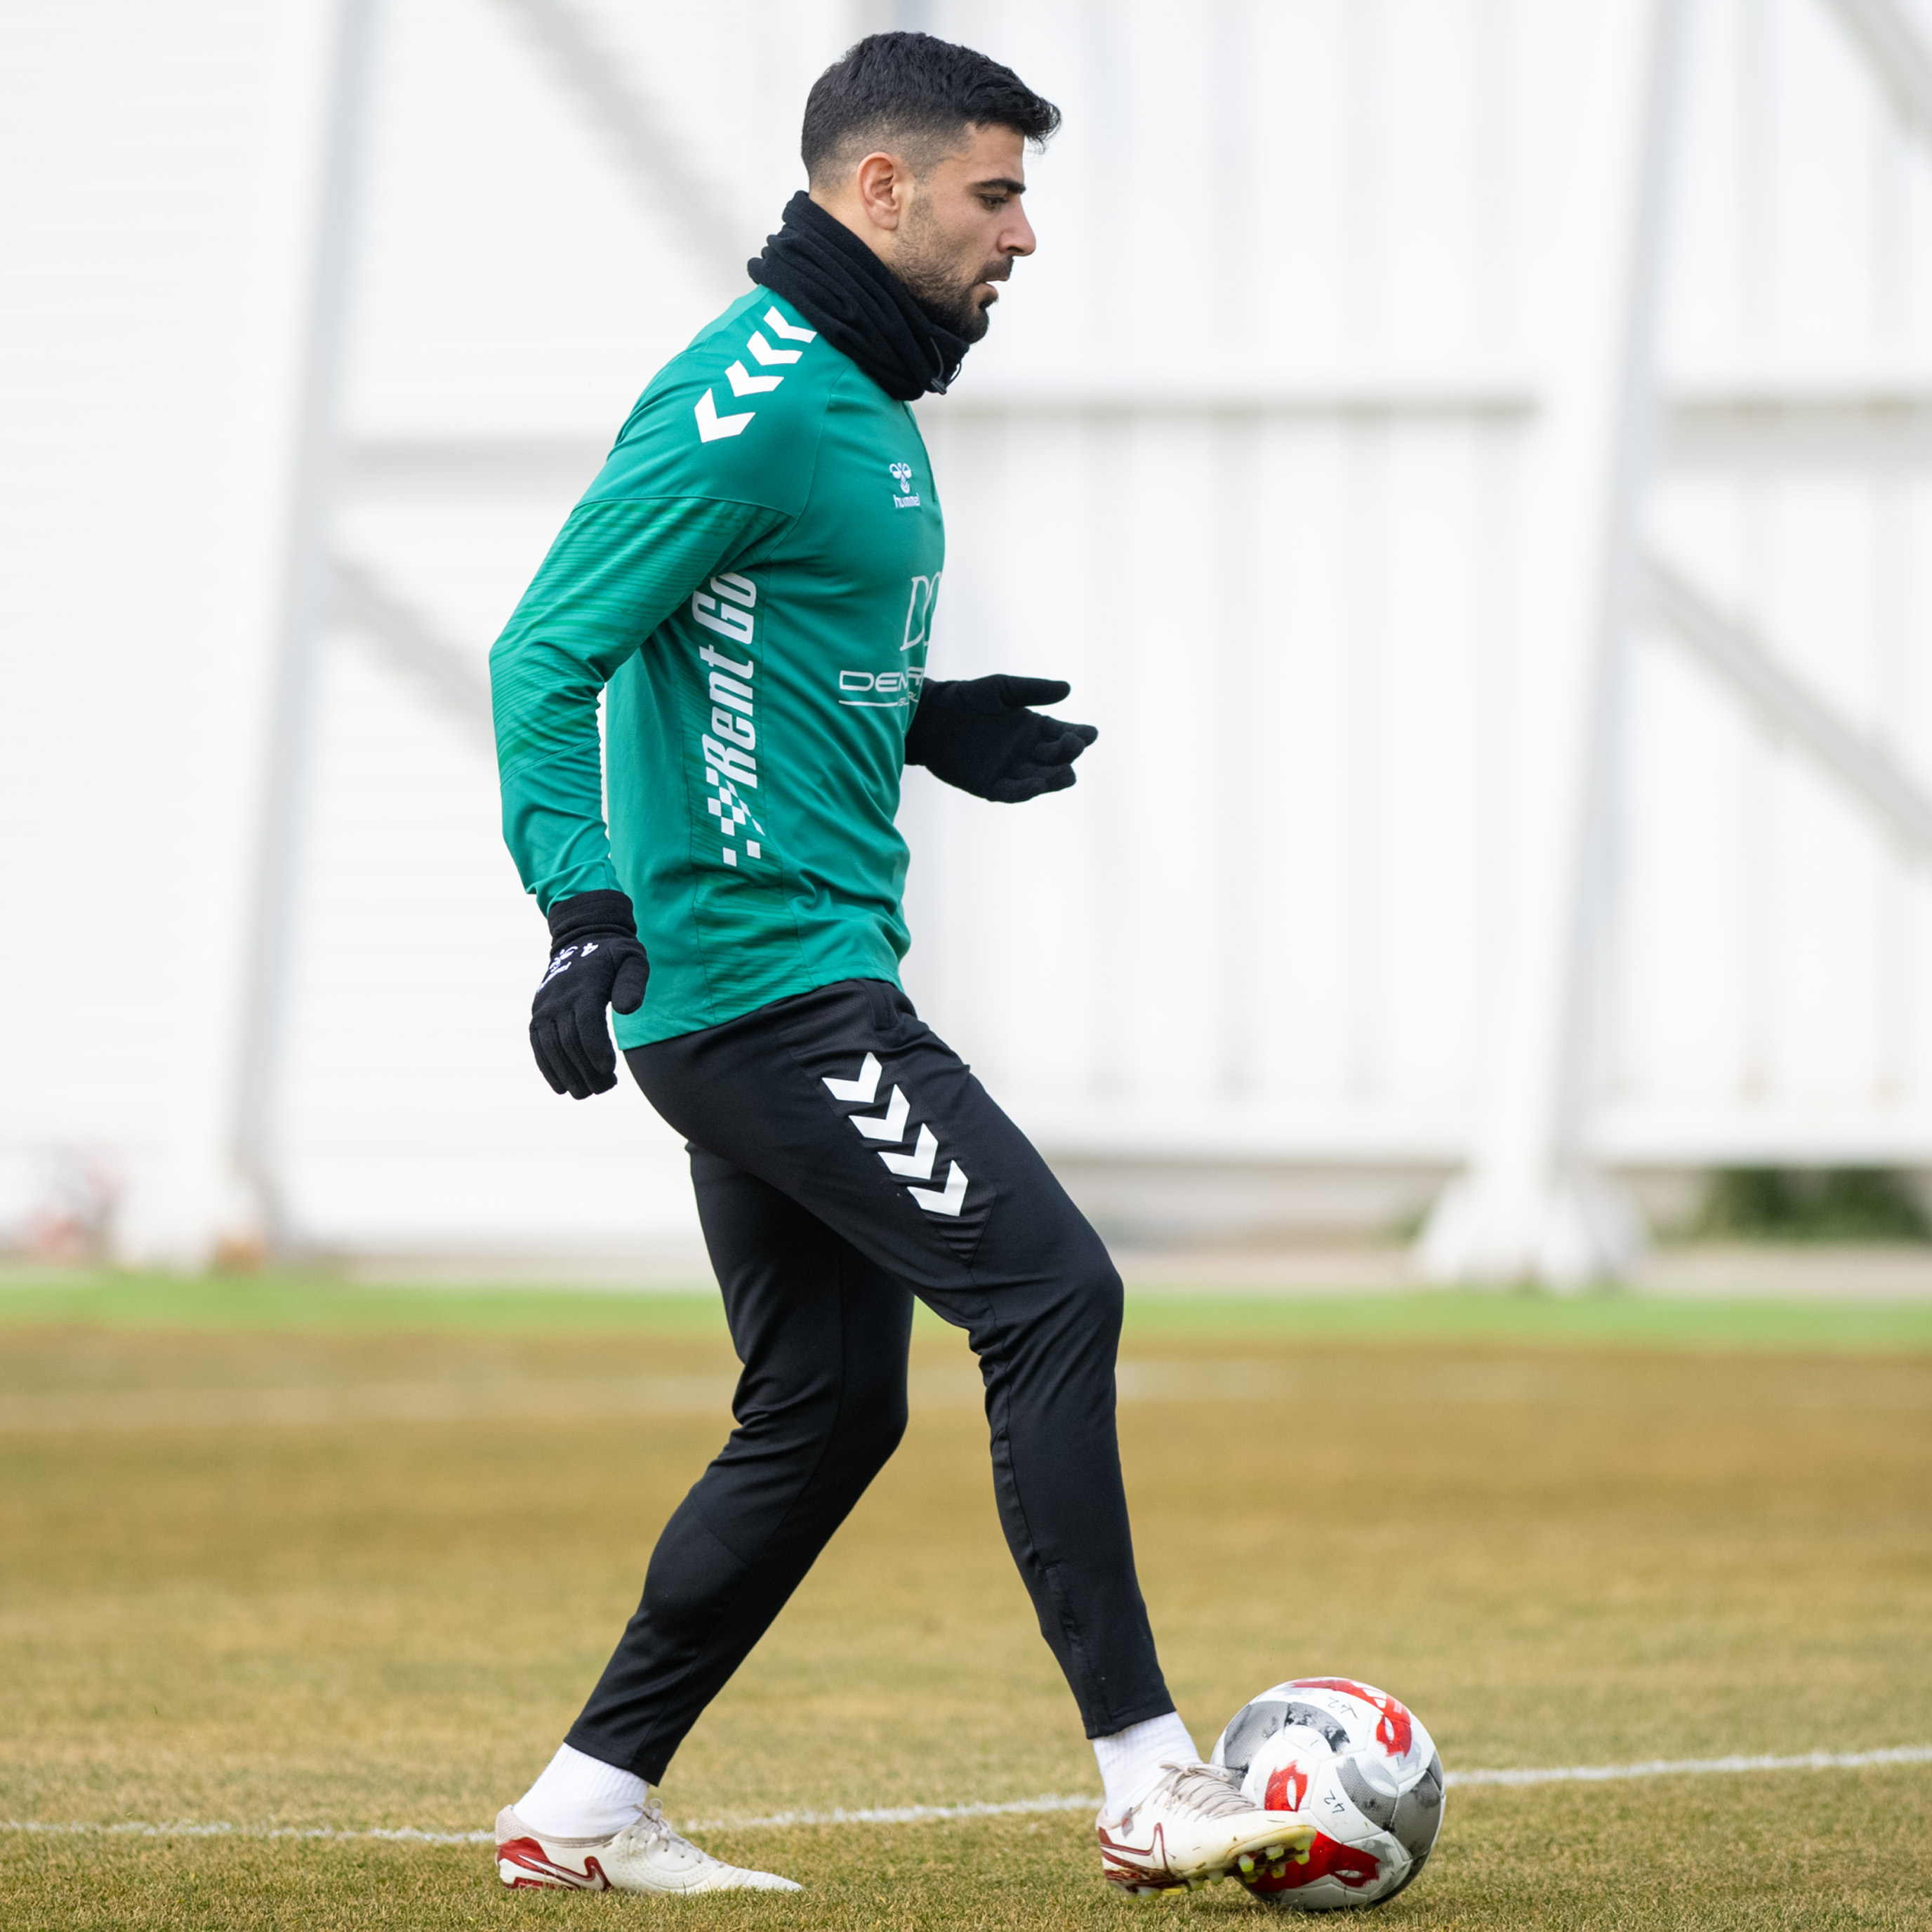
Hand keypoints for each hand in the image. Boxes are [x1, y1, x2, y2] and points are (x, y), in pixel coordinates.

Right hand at [529, 890, 649, 1098]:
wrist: (581, 940)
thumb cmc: (615, 955)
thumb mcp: (633, 959)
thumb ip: (633, 983)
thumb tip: (627, 1009)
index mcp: (584, 986)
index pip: (587, 1024)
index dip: (596, 1050)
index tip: (609, 1071)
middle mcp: (559, 998)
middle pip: (569, 1041)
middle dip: (586, 1070)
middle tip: (605, 1088)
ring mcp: (544, 1007)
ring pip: (550, 1047)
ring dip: (567, 1075)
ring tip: (587, 1093)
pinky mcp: (537, 1015)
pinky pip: (538, 1045)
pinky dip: (547, 1068)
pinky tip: (562, 1088)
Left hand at [903, 674, 1097, 801]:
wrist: (930, 717)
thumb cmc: (967, 699)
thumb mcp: (1001, 689)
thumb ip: (1033, 690)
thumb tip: (1067, 688)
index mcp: (1034, 728)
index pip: (1064, 734)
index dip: (1079, 735)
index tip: (1091, 733)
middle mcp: (1026, 752)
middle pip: (1056, 758)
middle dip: (1068, 754)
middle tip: (1074, 745)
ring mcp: (1010, 770)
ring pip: (1040, 778)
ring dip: (1054, 777)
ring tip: (1066, 773)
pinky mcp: (990, 786)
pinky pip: (1012, 792)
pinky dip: (1026, 791)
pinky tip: (1037, 784)